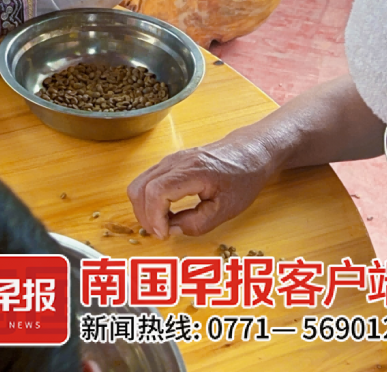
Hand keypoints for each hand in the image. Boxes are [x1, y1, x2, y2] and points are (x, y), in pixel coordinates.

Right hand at [127, 129, 280, 239]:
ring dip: (143, 209)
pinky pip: (145, 182)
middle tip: (161, 233)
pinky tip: (164, 212)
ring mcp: (168, 160)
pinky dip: (147, 200)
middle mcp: (175, 162)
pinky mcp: (167, 164)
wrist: (248, 153)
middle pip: (140, 188)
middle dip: (144, 216)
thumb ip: (197, 223)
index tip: (164, 234)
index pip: (156, 192)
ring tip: (161, 224)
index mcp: (192, 171)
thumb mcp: (227, 209)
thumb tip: (172, 229)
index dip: (154, 217)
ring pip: (138, 184)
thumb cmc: (242, 178)